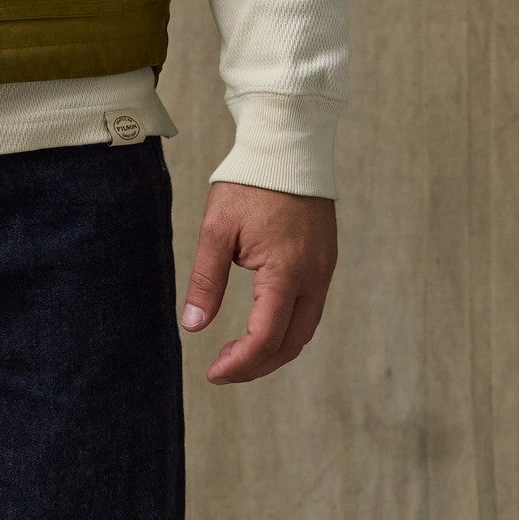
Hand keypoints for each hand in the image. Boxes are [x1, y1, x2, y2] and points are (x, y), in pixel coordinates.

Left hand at [179, 180, 336, 384]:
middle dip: (257, 365)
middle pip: (291, 343)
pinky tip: (263, 324)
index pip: (266, 337)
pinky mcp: (325, 260)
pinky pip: (311, 308)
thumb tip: (193, 326)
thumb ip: (207, 280)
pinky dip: (288, 326)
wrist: (288, 146)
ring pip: (305, 329)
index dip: (239, 363)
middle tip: (223, 371)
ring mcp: (324, 269)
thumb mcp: (217, 229)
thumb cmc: (249, 182)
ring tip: (240, 355)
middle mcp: (314, 277)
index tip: (213, 373)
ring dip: (275, 349)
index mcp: (286, 272)